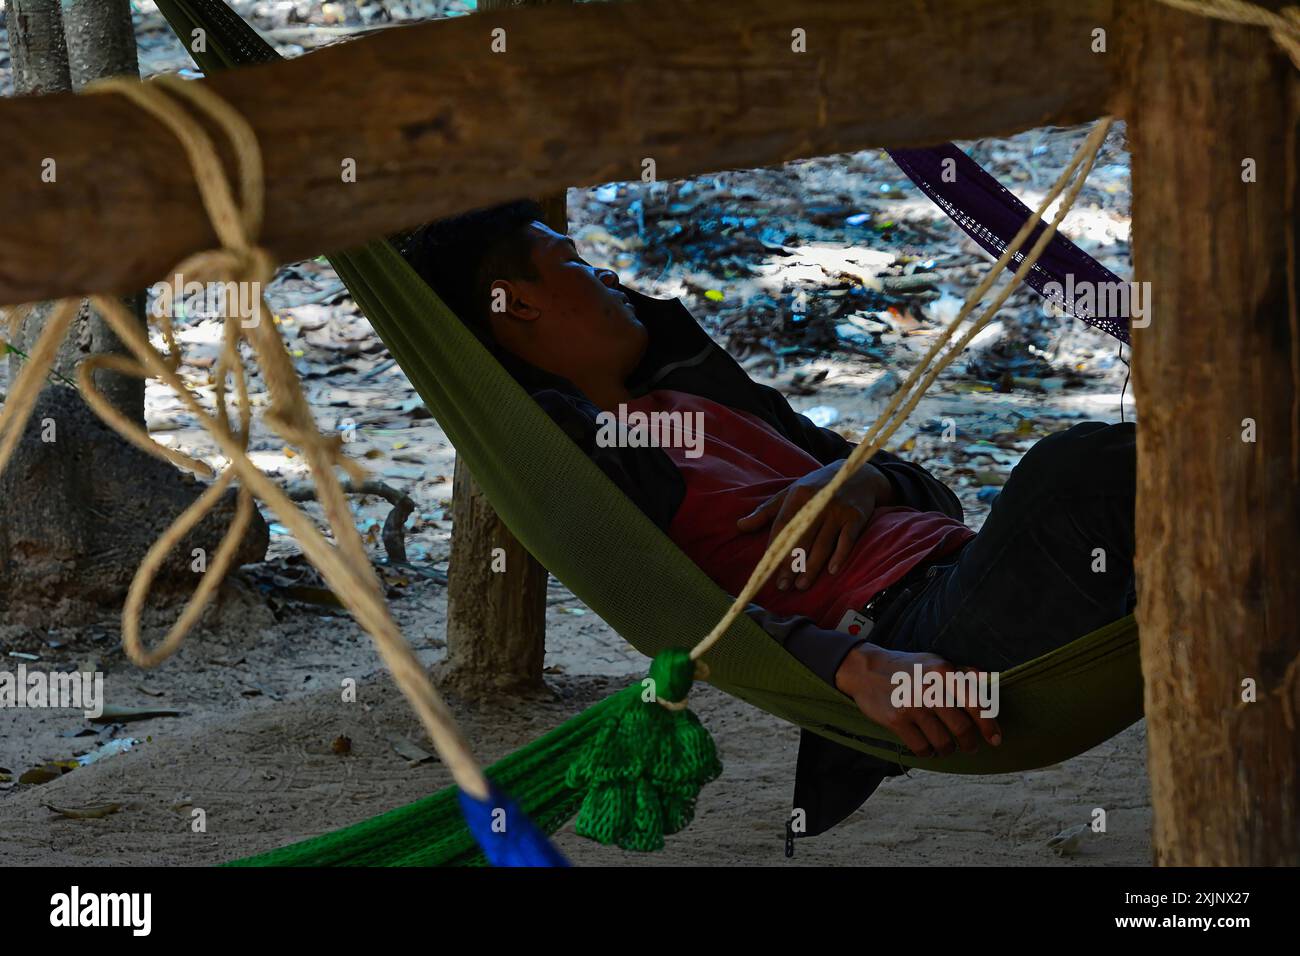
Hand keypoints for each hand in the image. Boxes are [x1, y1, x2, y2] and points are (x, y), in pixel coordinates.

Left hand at [736, 460, 891, 589]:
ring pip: (822, 544)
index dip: (775, 550)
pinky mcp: (856, 517)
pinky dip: (840, 556)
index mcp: (799, 495)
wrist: (858, 473)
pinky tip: (831, 571)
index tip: (768, 570)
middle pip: (801, 539)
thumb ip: (766, 511)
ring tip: (801, 585)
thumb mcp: (791, 492)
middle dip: (791, 565)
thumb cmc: (818, 487)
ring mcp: (839, 510)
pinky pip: (846, 540)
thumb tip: (740, 526)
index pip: (783, 527)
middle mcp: (818, 502)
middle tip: (783, 586)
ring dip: (812, 567)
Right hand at [834, 644, 1001, 756]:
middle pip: (962, 729)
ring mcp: (911, 705)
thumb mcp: (935, 662)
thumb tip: (990, 680)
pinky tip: (928, 747)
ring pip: (943, 743)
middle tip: (970, 747)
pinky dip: (928, 752)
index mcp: (943, 672)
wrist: (866, 670)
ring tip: (947, 747)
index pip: (976, 704)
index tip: (995, 739)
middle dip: (970, 744)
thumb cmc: (908, 668)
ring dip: (949, 750)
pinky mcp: (895, 720)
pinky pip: (921, 748)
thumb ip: (963, 673)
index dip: (989, 725)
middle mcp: (930, 688)